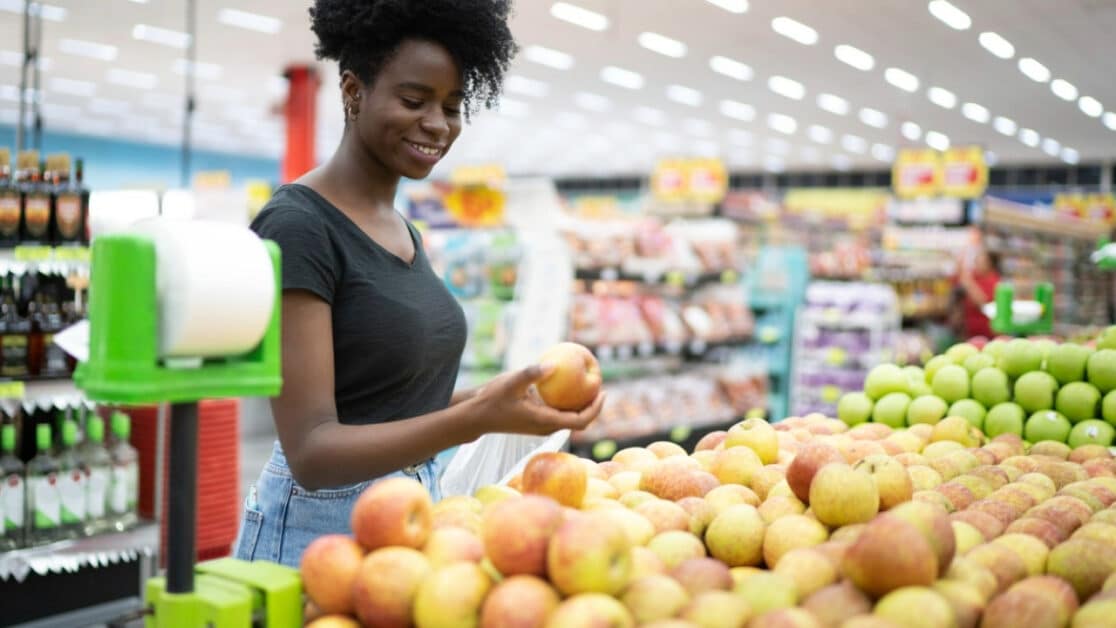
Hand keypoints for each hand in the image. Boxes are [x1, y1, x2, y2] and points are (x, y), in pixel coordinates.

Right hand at [471, 364, 605, 436]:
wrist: (476, 416)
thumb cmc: (492, 400)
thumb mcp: (511, 382)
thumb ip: (532, 373)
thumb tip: (555, 365)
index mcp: (544, 421)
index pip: (579, 421)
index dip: (595, 409)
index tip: (603, 392)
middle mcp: (546, 427)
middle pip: (579, 421)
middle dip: (592, 406)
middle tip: (600, 385)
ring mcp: (541, 425)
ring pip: (569, 418)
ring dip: (581, 404)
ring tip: (588, 383)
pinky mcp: (535, 421)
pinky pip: (558, 412)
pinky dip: (567, 401)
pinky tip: (566, 383)